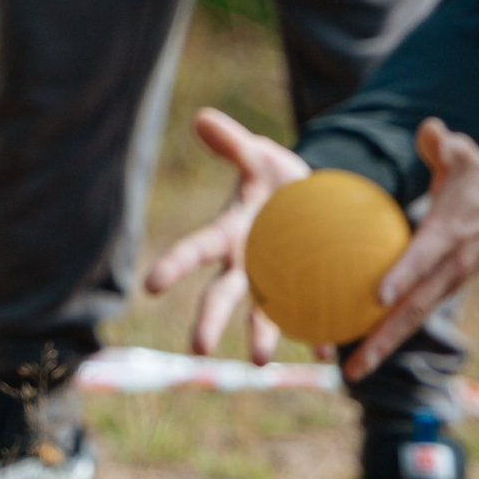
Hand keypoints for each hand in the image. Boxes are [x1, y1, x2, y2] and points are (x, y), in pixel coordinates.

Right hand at [142, 106, 309, 356]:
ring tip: (260, 361)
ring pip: (262, 314)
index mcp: (227, 234)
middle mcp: (244, 265)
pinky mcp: (303, 291)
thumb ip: (232, 143)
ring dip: (261, 336)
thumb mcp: (259, 156)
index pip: (194, 250)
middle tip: (198, 349)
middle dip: (208, 321)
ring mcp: (273, 282)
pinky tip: (327, 350)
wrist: (315, 201)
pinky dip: (316, 333)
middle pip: (220, 295)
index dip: (173, 267)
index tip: (151, 287)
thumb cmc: (278, 178)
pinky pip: (308, 316)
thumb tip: (202, 117)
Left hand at [345, 117, 478, 377]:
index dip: (403, 275)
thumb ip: (442, 143)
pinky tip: (358, 346)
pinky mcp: (445, 288)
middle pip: (414, 309)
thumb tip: (428, 128)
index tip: (377, 295)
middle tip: (352, 367)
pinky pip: (414, 314)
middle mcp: (450, 266)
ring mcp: (449, 282)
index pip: (424, 257)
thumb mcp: (466, 154)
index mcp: (451, 233)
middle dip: (383, 339)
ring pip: (413, 320)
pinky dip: (390, 332)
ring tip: (350, 374)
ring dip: (383, 347)